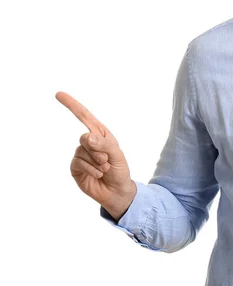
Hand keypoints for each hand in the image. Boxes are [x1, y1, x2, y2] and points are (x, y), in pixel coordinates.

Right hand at [56, 91, 136, 219]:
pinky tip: (98, 175)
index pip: (84, 116)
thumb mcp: (116, 155)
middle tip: (107, 161)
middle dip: (98, 151)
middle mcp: (89, 142)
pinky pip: (78, 163)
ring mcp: (80, 154)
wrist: (116, 191)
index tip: (58, 94)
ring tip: (104, 169)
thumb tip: (87, 136)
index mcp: (100, 134)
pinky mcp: (75, 167)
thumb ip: (103, 144)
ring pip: (82, 152)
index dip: (72, 105)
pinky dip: (91, 169)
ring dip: (96, 162)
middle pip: (84, 137)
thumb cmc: (119, 170)